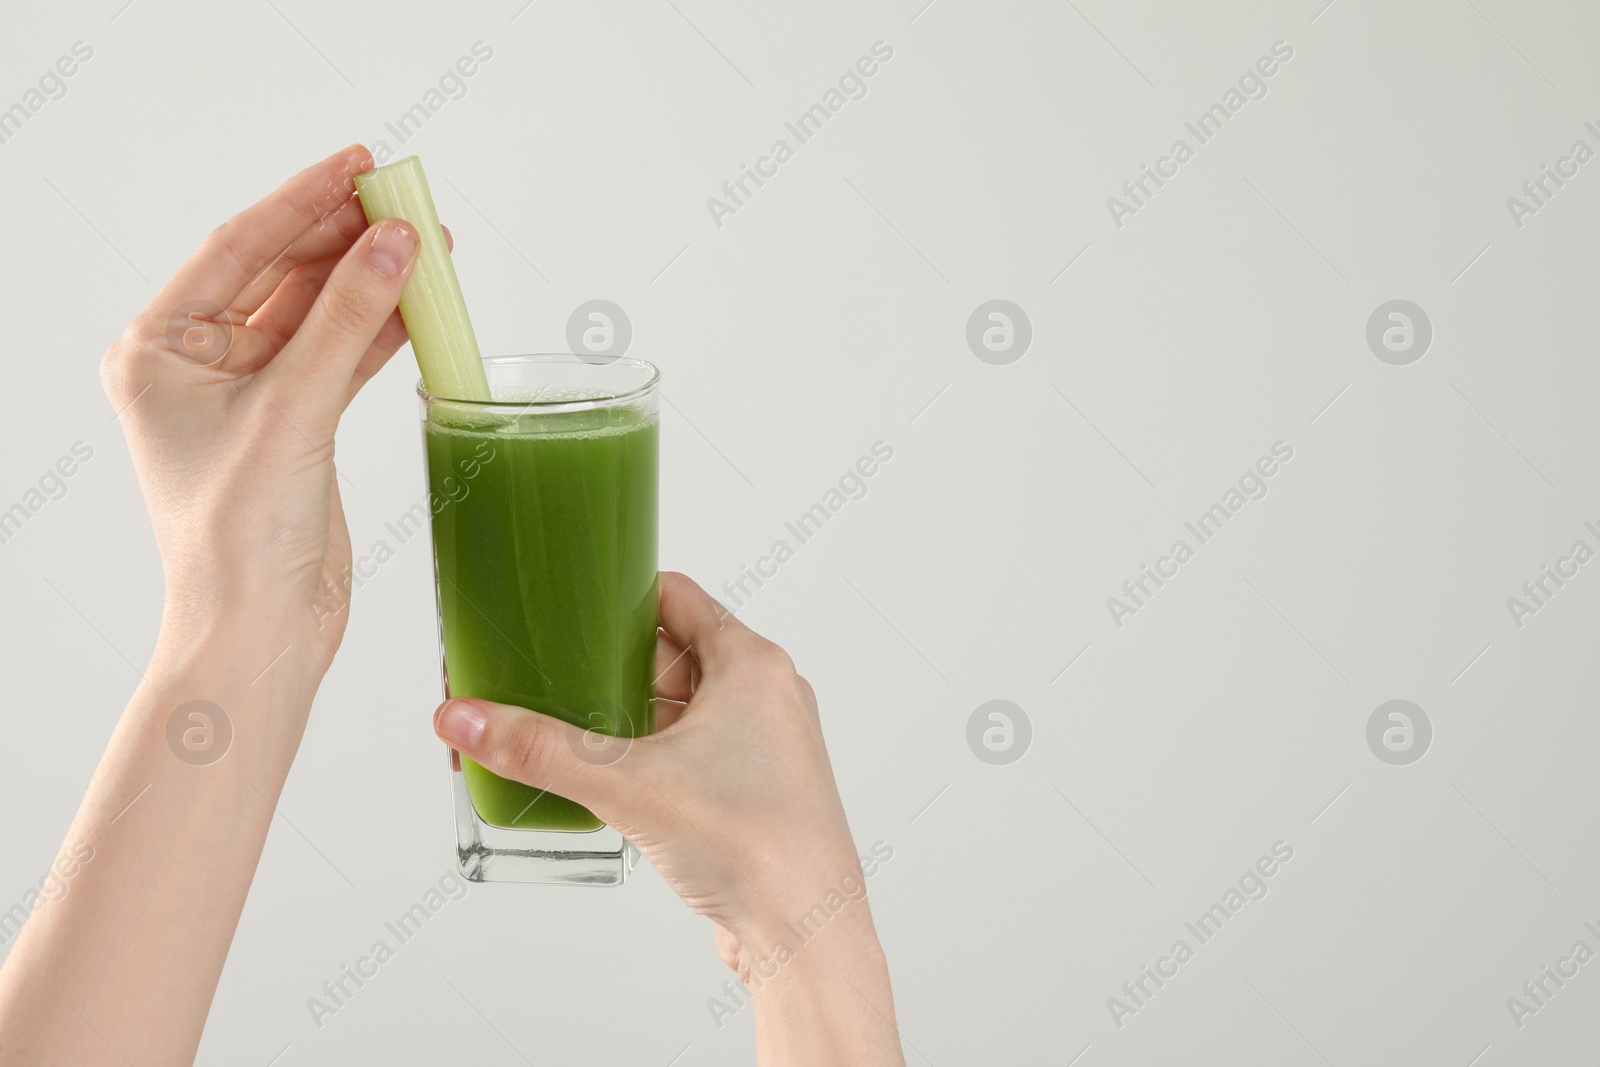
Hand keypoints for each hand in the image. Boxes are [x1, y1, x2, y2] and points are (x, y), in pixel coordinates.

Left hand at [100, 145, 424, 679]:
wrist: (260, 630)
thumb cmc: (238, 538)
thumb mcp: (293, 413)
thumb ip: (347, 321)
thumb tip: (395, 242)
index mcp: (160, 350)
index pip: (237, 248)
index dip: (302, 201)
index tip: (360, 165)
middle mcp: (198, 364)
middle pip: (282, 273)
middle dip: (346, 236)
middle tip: (406, 199)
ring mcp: (250, 393)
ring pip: (320, 313)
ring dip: (373, 281)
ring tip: (429, 243)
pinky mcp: (296, 423)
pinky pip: (342, 356)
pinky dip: (382, 330)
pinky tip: (422, 304)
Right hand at [434, 573, 903, 1063]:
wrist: (803, 933)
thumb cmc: (752, 843)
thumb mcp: (626, 784)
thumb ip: (539, 749)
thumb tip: (465, 719)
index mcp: (751, 664)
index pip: (676, 597)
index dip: (618, 595)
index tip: (567, 604)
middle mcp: (765, 694)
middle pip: (672, 653)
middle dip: (609, 664)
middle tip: (548, 672)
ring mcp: (764, 745)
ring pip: (680, 708)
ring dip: (626, 715)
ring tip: (564, 726)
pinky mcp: (753, 792)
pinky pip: (692, 753)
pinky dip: (649, 755)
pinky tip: (606, 777)